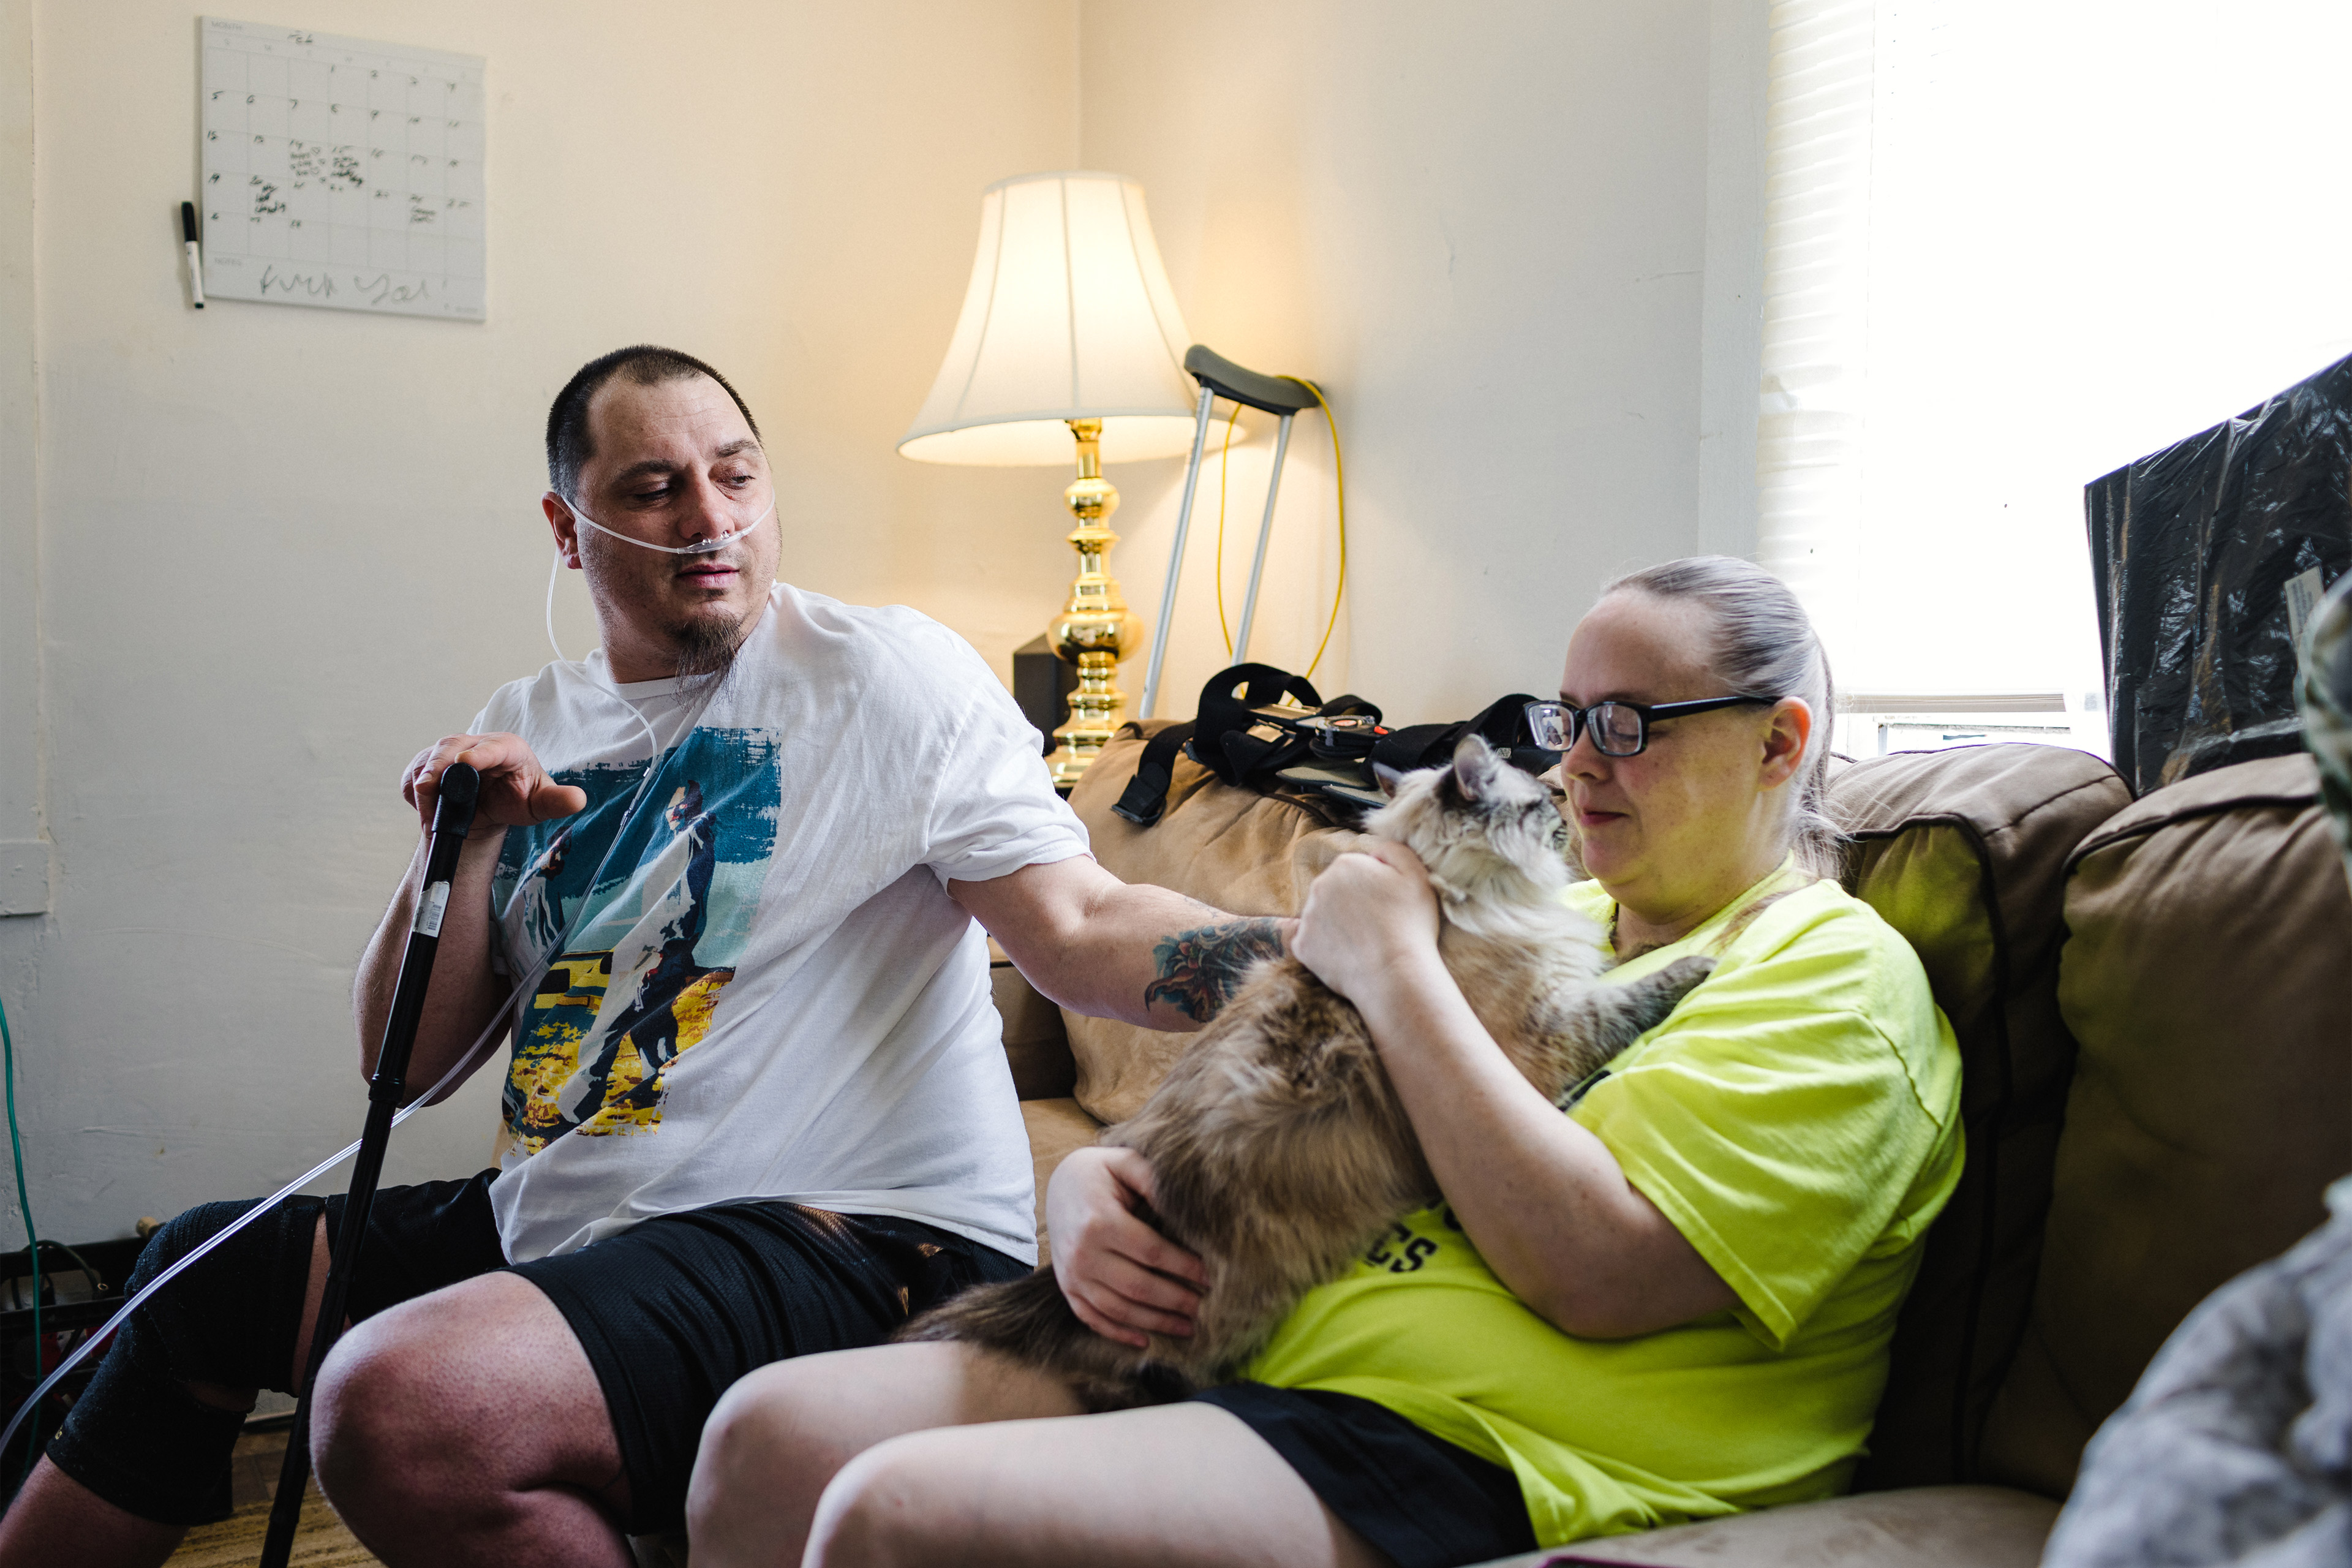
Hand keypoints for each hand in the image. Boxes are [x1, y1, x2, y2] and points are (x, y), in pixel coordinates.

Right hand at [401, 733, 586, 834]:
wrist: (491, 809)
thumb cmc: (519, 800)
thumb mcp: (539, 805)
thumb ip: (557, 802)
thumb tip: (578, 799)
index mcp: (509, 748)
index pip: (494, 746)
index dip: (480, 753)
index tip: (466, 762)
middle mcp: (477, 744)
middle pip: (453, 747)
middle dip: (439, 766)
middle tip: (429, 788)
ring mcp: (449, 752)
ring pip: (428, 759)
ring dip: (423, 782)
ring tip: (426, 807)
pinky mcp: (428, 764)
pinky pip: (413, 774)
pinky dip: (413, 789)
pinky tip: (425, 806)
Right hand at [1045, 1146, 1208, 1348]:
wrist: (1058, 1183)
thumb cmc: (1100, 1172)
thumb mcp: (1125, 1163)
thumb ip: (1154, 1180)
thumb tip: (1187, 1211)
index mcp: (1100, 1220)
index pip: (1152, 1253)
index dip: (1184, 1268)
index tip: (1210, 1277)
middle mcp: (1083, 1252)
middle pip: (1138, 1287)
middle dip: (1177, 1301)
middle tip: (1206, 1308)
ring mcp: (1072, 1274)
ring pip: (1118, 1309)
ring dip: (1156, 1323)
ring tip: (1187, 1327)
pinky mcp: (1067, 1287)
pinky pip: (1093, 1318)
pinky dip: (1119, 1333)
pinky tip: (1145, 1340)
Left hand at [1289, 840, 1441, 1005]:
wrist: (1396, 974)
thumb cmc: (1410, 924)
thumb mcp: (1416, 875)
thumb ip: (1393, 850)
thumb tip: (1374, 852)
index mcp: (1345, 865)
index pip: (1355, 870)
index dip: (1374, 888)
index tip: (1388, 907)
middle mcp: (1319, 886)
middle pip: (1335, 891)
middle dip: (1352, 904)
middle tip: (1377, 926)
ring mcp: (1307, 917)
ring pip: (1322, 915)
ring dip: (1337, 924)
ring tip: (1364, 944)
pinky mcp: (1301, 946)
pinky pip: (1309, 942)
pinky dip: (1324, 948)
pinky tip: (1346, 955)